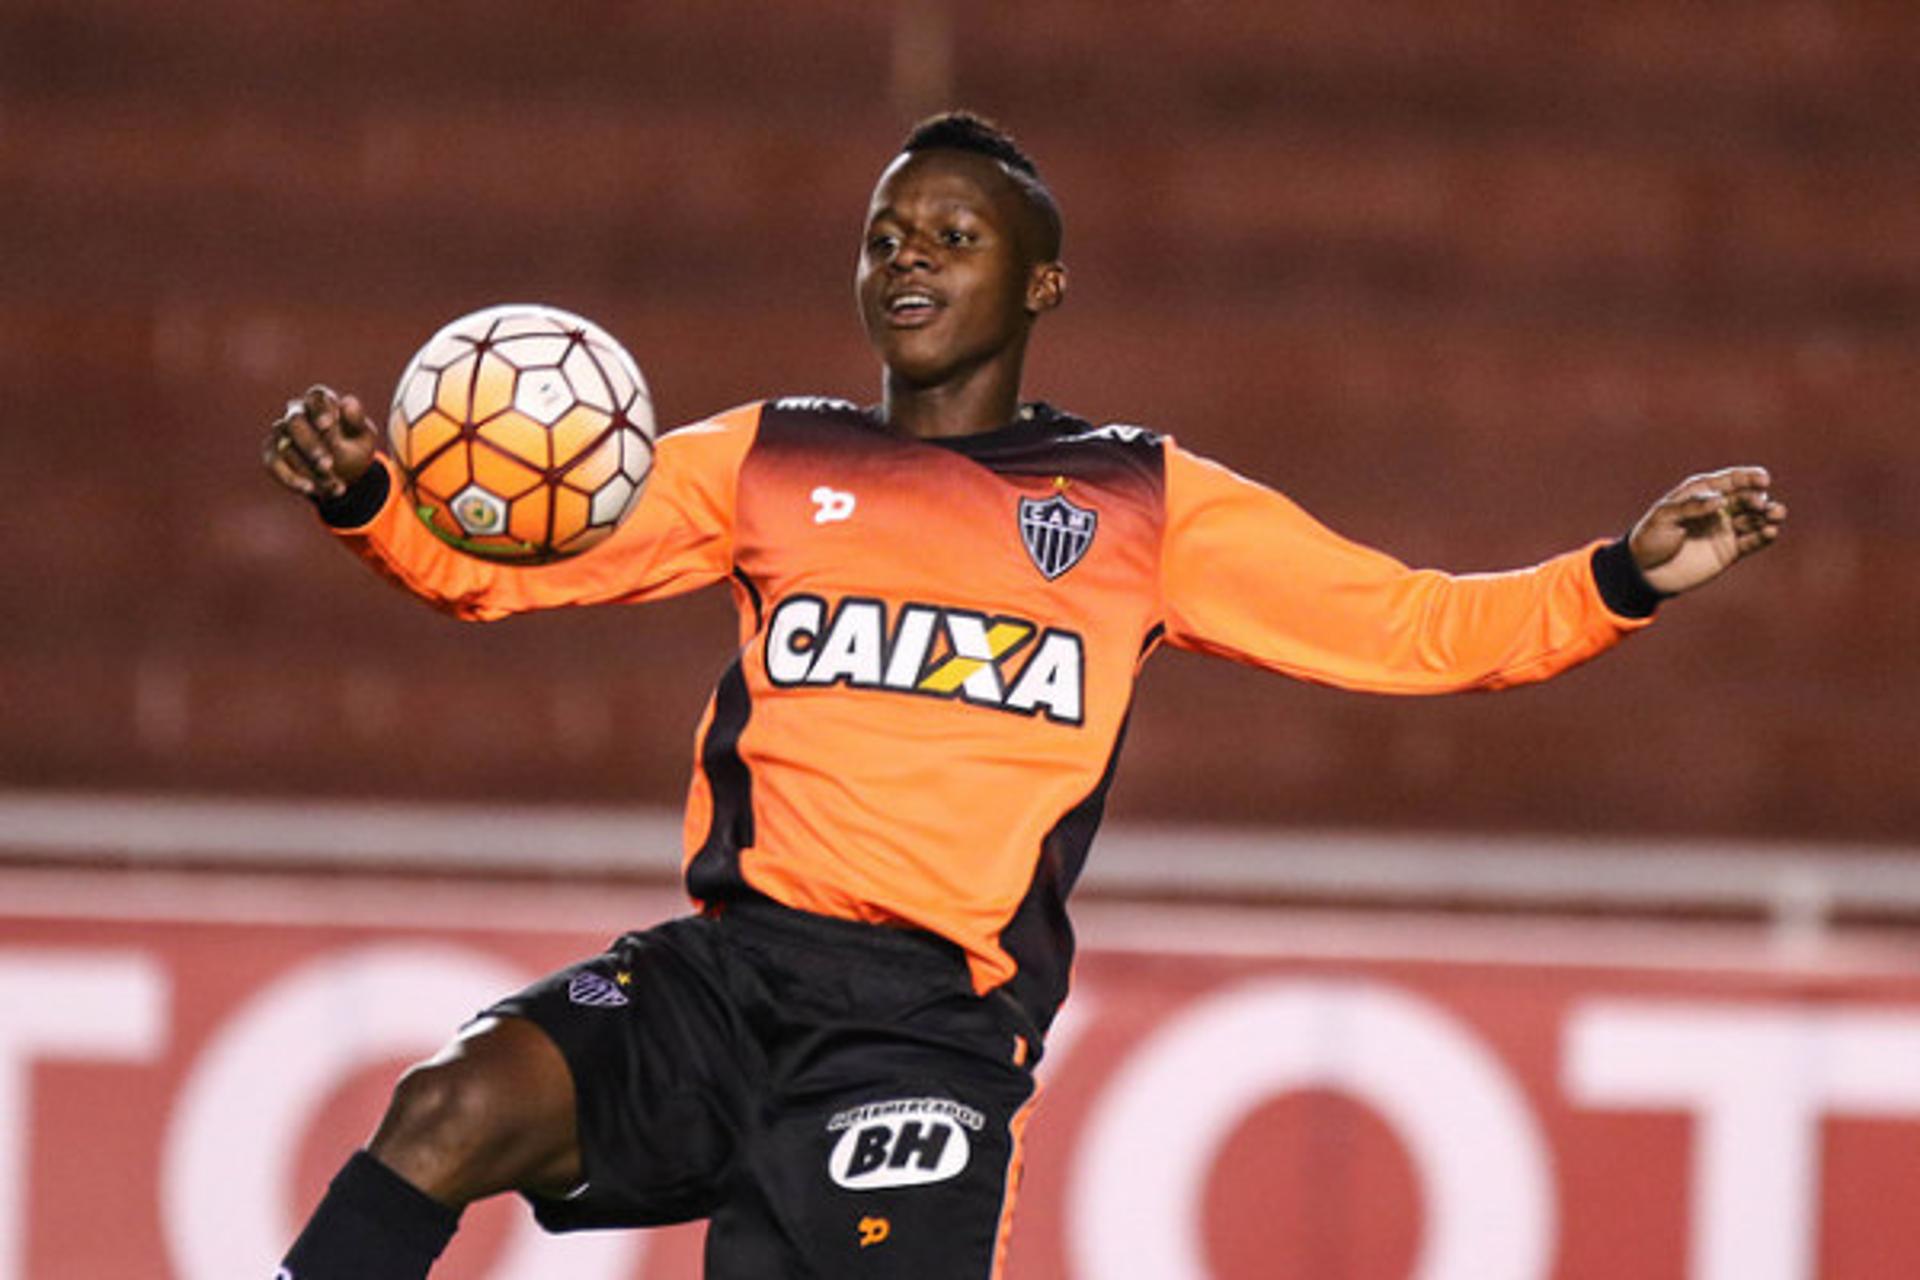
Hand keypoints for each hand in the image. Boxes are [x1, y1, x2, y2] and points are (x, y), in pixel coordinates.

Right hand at [261, 385, 379, 499]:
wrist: (345, 474)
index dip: (318, 409)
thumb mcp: (364, 436)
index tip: (327, 425)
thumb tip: (347, 402)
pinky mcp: (272, 454)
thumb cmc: (355, 448)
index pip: (315, 396)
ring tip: (332, 484)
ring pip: (285, 445)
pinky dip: (290, 478)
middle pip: (294, 420)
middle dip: (310, 444)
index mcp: (321, 403)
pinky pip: (274, 464)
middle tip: (328, 464)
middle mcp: (297, 413)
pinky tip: (308, 489)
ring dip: (307, 467)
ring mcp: (281, 433)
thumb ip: (356, 420)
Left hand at [1629, 466, 1787, 595]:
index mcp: (1702, 492)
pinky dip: (1764, 536)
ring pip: (1755, 518)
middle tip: (1759, 504)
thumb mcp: (1664, 517)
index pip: (1731, 480)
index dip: (1749, 477)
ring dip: (1769, 514)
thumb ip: (1691, 506)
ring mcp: (1726, 529)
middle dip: (1757, 498)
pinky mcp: (1731, 550)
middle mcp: (1719, 508)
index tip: (1763, 479)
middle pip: (1747, 498)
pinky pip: (1753, 541)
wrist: (1645, 572)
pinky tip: (1770, 532)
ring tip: (1776, 514)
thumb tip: (1720, 500)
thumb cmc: (1650, 538)